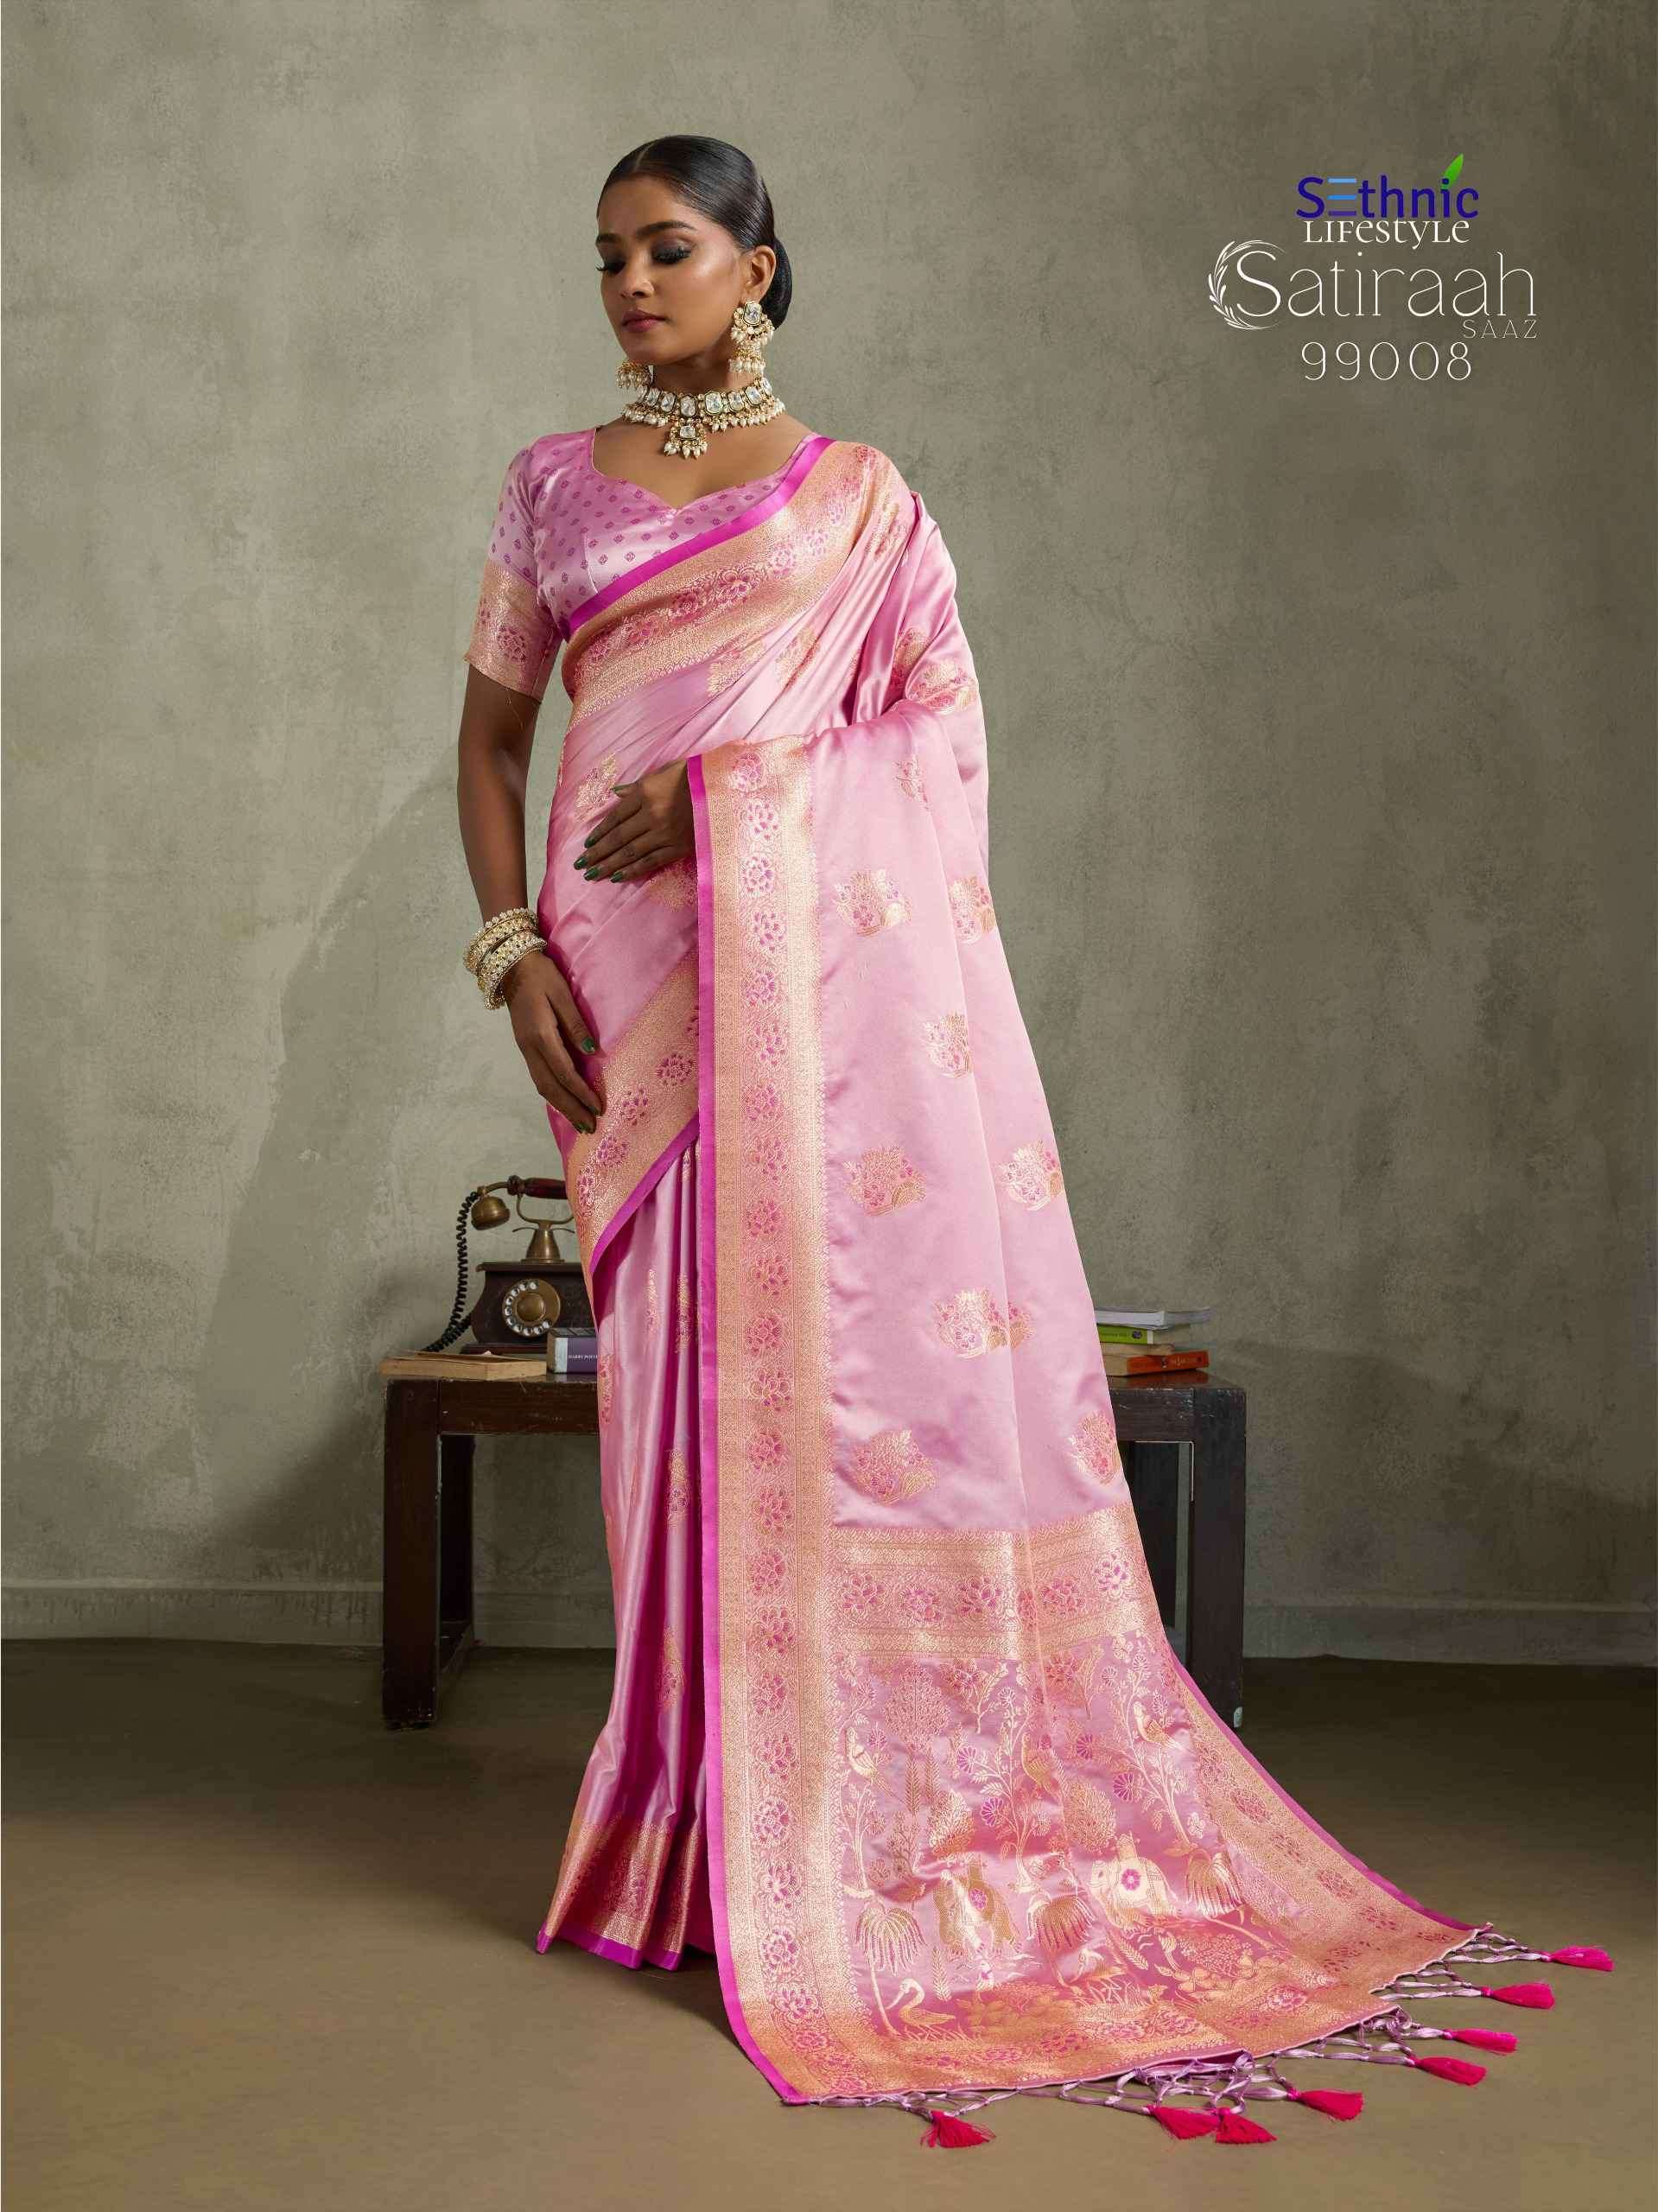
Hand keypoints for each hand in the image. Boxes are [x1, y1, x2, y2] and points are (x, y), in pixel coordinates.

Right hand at [499, 947, 604, 1132]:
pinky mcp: (525, 1047)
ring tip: (578, 1122)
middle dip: (571, 1109)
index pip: (564, 1072)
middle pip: (550, 1087)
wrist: (513, 966)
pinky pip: (539, 1077)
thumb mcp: (562, 994)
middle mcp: (530, 1048)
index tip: (598, 1107)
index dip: (581, 1092)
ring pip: (542, 1085)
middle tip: (590, 1127)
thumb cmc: (542, 976)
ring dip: (561, 1105)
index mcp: (541, 1036)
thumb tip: (592, 1050)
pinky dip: (552, 1094)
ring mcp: (525, 1049)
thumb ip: (576, 1024)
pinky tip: (563, 1101)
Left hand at [576, 759, 692, 882]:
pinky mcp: (679, 847)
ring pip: (631, 852)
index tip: (587, 844)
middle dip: (598, 853)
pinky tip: (617, 877)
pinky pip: (651, 861)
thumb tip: (615, 793)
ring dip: (609, 864)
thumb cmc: (695, 776)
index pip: (616, 817)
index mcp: (646, 793)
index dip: (600, 832)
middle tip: (581, 865)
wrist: (726, 791)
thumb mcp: (664, 772)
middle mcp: (652, 815)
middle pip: (619, 838)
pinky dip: (633, 870)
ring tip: (592, 874)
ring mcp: (665, 833)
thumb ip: (638, 785)